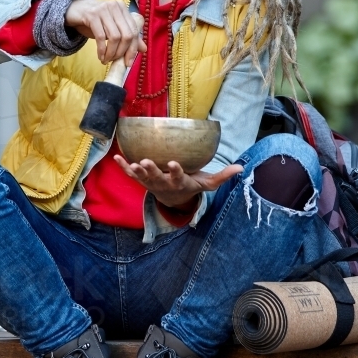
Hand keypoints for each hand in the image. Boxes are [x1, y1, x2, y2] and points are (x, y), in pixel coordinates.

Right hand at [65, 0, 145, 65]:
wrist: (72, 10)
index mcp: (122, 8)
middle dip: (122, 52)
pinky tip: (100, 56)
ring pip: (114, 37)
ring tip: (106, 60)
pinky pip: (101, 37)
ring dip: (111, 53)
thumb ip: (127, 36)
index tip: (128, 62)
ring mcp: (103, 9)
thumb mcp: (112, 27)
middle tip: (115, 61)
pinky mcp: (91, 15)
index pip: (133, 31)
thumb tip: (144, 49)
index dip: (132, 49)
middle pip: (126, 34)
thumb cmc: (94, 20)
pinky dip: (102, 50)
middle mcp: (115, 6)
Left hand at [113, 154, 242, 208]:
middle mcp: (164, 183)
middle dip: (151, 170)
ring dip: (136, 170)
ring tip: (132, 162)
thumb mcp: (207, 183)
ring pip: (143, 177)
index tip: (173, 163)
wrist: (175, 200)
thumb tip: (241, 167)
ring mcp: (151, 183)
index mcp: (180, 182)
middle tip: (146, 162)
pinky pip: (131, 174)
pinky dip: (123, 167)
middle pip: (157, 177)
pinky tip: (116, 158)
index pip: (178, 176)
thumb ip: (222, 176)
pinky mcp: (142, 180)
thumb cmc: (192, 185)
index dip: (176, 171)